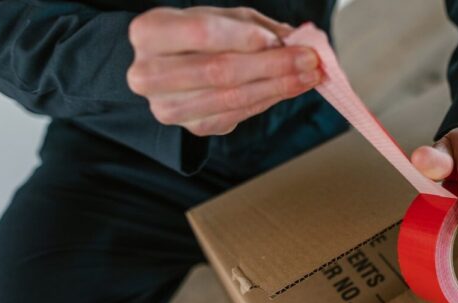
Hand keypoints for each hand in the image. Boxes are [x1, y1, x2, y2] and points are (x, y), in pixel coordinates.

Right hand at [127, 7, 320, 135]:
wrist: (174, 68)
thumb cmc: (199, 37)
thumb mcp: (224, 19)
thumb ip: (256, 27)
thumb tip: (298, 40)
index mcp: (150, 32)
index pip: (201, 34)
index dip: (244, 38)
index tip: (281, 40)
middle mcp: (148, 73)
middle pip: (219, 71)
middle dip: (272, 65)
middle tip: (309, 60)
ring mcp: (168, 106)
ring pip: (232, 98)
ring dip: (278, 87)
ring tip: (308, 75)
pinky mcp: (192, 128)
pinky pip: (238, 115)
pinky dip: (269, 101)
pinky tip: (291, 89)